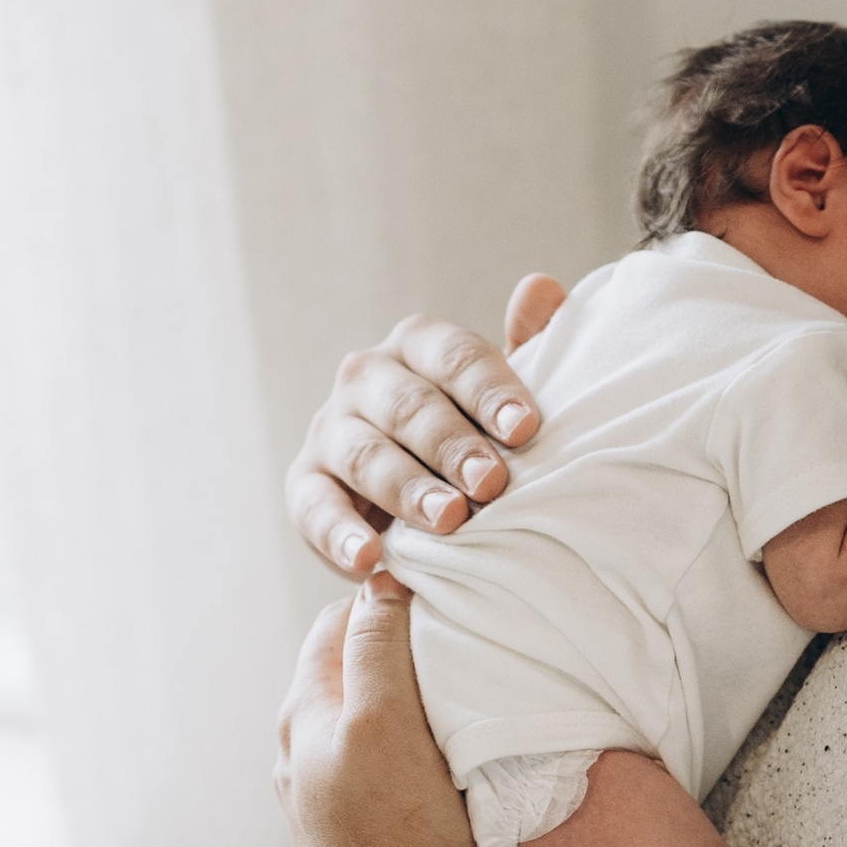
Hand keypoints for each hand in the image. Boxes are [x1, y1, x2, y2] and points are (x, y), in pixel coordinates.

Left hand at [275, 573, 480, 846]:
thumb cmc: (394, 832)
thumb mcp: (382, 722)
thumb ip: (374, 647)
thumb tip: (378, 580)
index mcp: (302, 711)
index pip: (342, 618)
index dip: (388, 597)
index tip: (442, 593)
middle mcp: (304, 747)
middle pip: (354, 663)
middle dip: (399, 641)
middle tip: (460, 632)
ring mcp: (328, 789)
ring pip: (372, 709)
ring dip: (409, 689)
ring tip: (461, 683)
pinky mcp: (360, 824)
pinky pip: (384, 754)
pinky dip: (413, 733)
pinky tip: (448, 745)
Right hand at [284, 282, 565, 578]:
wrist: (417, 499)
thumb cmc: (473, 435)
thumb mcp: (502, 398)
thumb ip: (529, 347)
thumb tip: (541, 286)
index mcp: (418, 345)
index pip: (454, 356)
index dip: (491, 390)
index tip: (526, 429)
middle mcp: (366, 377)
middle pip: (410, 405)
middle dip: (453, 445)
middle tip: (492, 484)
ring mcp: (329, 430)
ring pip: (367, 455)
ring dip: (408, 489)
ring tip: (450, 521)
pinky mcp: (304, 486)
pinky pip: (315, 508)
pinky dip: (340, 535)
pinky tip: (369, 559)